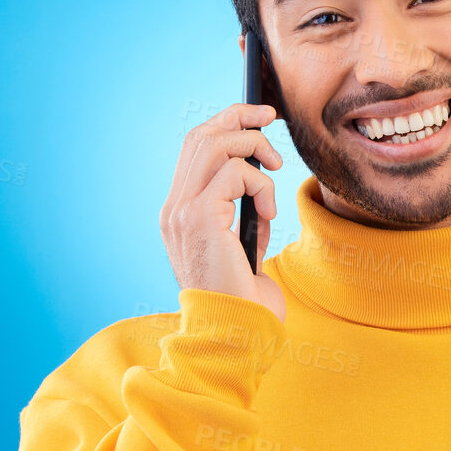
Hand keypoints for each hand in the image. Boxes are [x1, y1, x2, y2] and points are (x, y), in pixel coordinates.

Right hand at [160, 102, 284, 321]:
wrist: (235, 333)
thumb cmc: (245, 301)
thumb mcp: (243, 248)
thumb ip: (242, 214)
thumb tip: (259, 182)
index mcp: (179, 214)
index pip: (194, 151)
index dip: (225, 126)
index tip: (257, 120)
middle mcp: (174, 209)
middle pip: (200, 137)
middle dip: (239, 117)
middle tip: (271, 117)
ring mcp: (182, 212)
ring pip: (216, 145)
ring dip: (254, 147)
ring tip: (275, 169)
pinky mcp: (201, 218)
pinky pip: (236, 173)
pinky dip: (261, 185)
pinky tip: (269, 214)